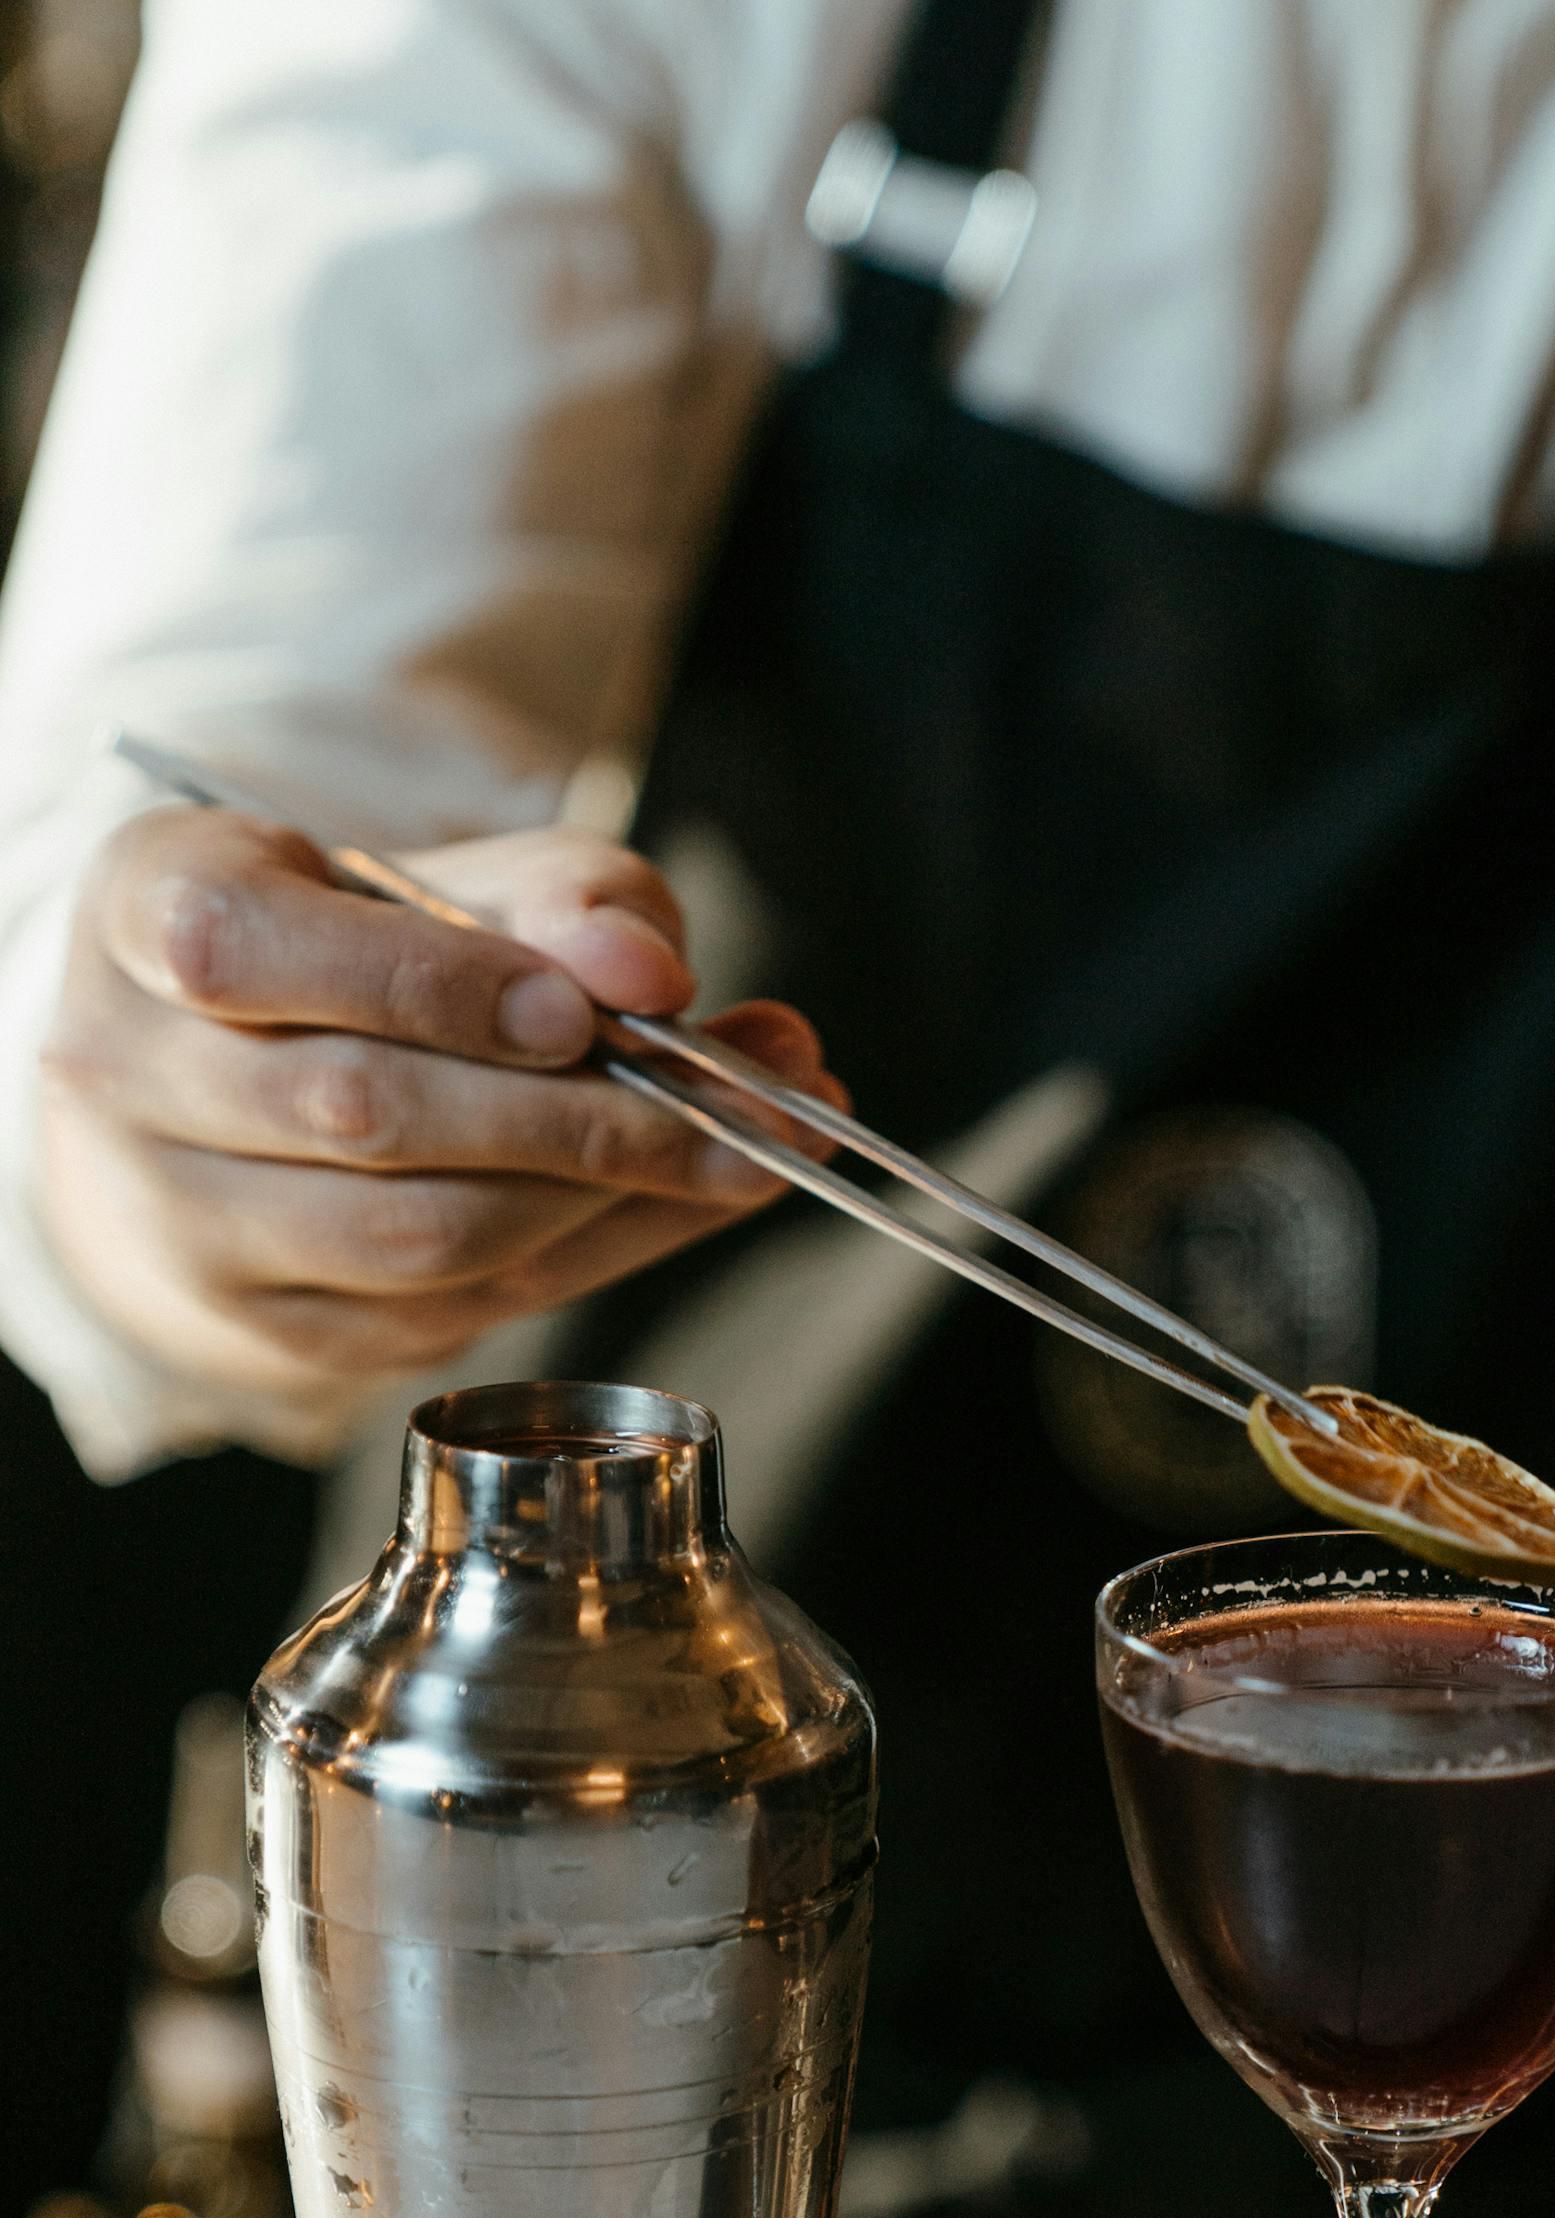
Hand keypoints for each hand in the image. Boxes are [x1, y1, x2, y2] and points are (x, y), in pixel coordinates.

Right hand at [36, 809, 840, 1404]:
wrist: (232, 1090)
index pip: (248, 950)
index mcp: (142, 916)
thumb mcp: (441, 877)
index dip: (431, 985)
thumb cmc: (352, 951)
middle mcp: (126, 1076)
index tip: (589, 1007)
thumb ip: (558, 898)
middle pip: (361, 1113)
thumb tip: (652, 973)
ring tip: (753, 1143)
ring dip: (608, 1195)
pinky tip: (682, 1198)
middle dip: (581, 1112)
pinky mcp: (273, 1333)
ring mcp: (184, 1224)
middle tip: (756, 1090)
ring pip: (417, 1237)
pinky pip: (453, 1312)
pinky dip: (595, 1255)